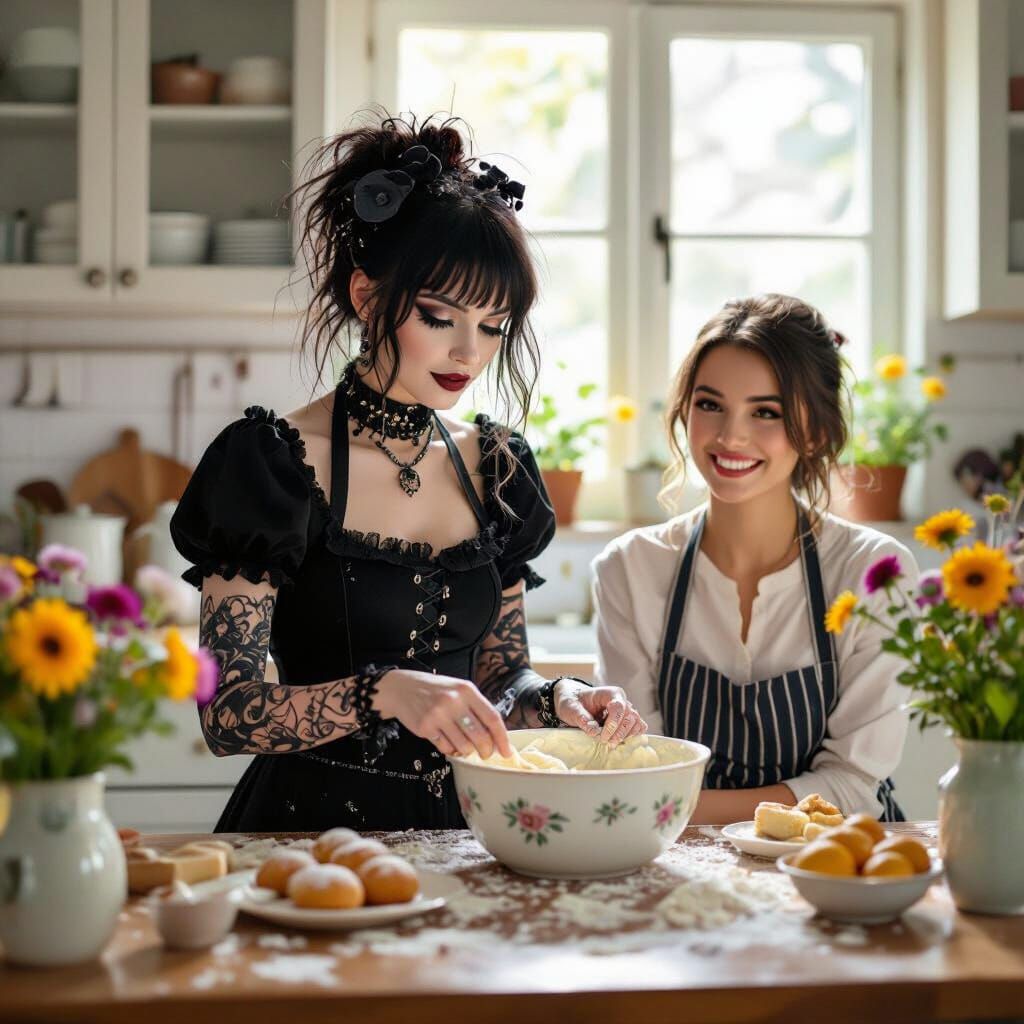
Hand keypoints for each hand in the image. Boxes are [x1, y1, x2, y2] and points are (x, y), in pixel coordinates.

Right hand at [372, 669, 511, 758]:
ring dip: (468, 751)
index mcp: (466, 690)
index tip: (507, 751)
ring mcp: (438, 715)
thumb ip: (477, 708)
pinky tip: (449, 742)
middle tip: (486, 754)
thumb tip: (496, 735)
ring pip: (464, 746)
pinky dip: (451, 750)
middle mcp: (453, 701)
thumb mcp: (459, 690)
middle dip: (486, 750)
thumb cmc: (435, 690)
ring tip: (464, 745)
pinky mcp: (425, 728)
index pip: (492, 718)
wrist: (402, 688)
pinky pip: (446, 748)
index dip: (502, 738)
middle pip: (480, 736)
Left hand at [553, 681, 647, 744]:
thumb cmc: (574, 702)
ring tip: (611, 744)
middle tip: (606, 743)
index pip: (618, 707)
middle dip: (619, 733)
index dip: (613, 724)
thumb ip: (582, 717)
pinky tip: (619, 741)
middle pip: (630, 717)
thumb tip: (593, 731)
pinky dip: (632, 736)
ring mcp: (627, 710)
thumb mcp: (571, 708)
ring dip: (626, 736)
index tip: (602, 737)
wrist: (576, 703)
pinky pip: (639, 728)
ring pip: (637, 723)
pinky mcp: (628, 720)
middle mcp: (622, 700)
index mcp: (610, 693)